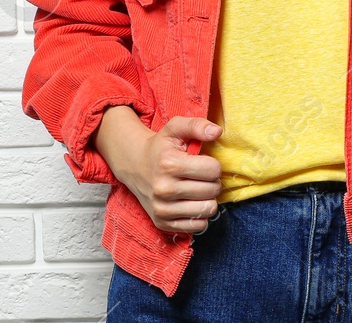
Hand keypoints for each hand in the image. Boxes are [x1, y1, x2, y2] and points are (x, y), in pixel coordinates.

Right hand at [104, 112, 223, 234]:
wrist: (134, 165)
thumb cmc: (161, 147)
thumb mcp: (175, 128)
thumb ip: (197, 125)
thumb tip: (217, 132)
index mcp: (169, 164)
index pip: (213, 170)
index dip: (214, 165)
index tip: (204, 162)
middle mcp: (163, 189)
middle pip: (213, 190)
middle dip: (212, 181)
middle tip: (201, 176)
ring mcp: (161, 209)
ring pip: (208, 209)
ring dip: (208, 198)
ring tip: (197, 188)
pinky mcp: (162, 223)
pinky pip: (198, 226)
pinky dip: (200, 215)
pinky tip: (191, 202)